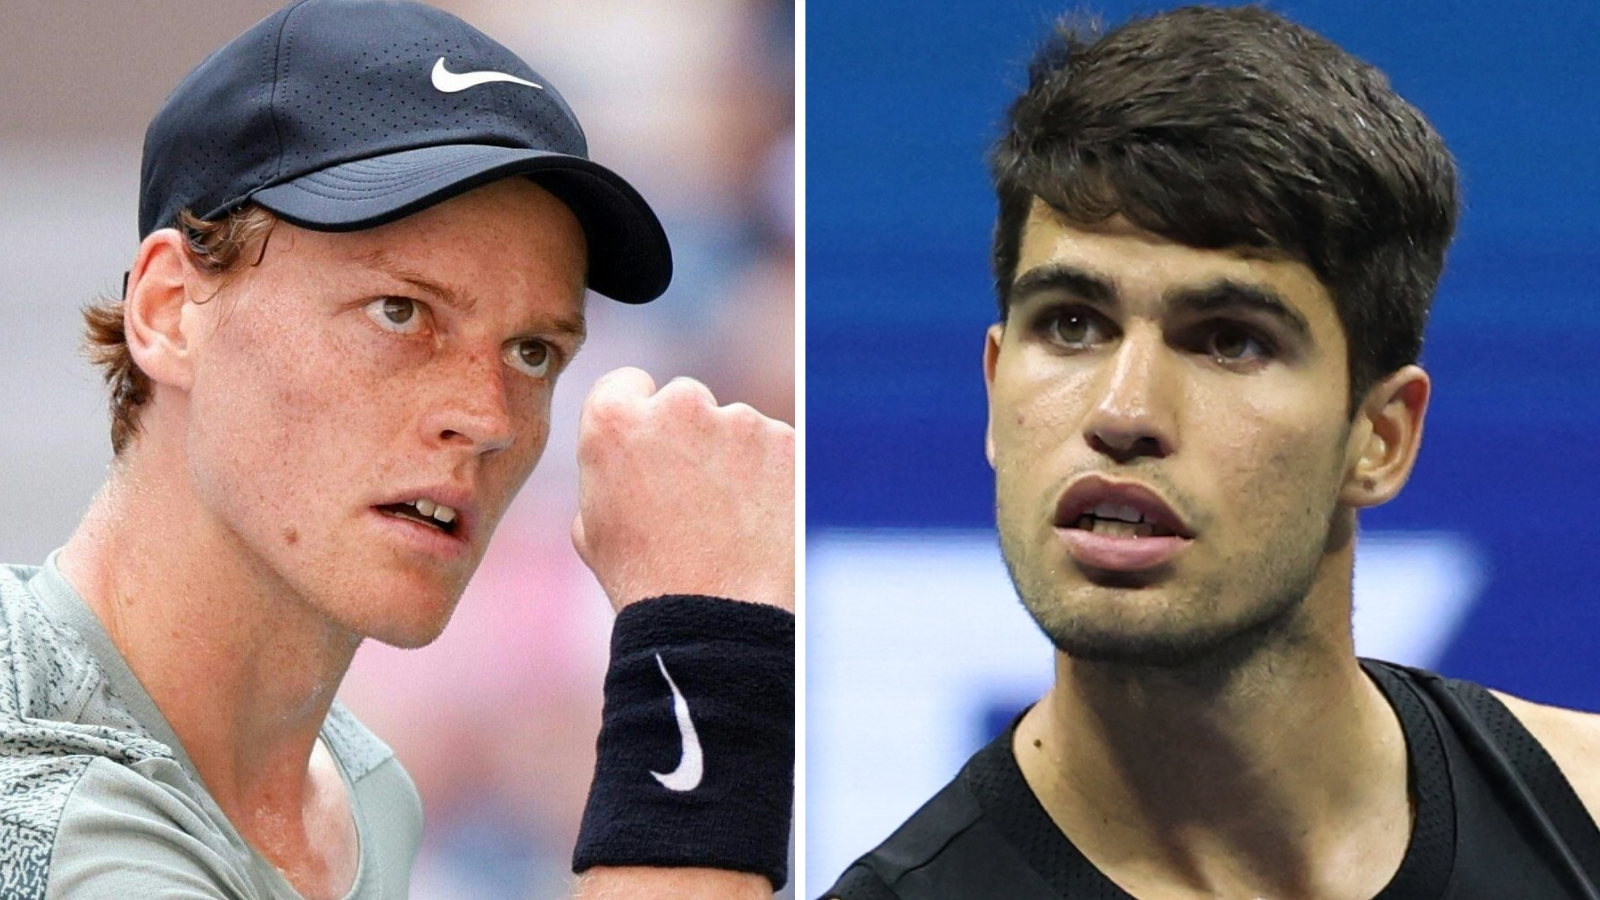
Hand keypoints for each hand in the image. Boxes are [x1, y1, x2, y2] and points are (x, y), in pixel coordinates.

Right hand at [572, 368, 794, 612]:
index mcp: (615, 421)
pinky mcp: (789, 443)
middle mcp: (678, 406)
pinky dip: (774, 476)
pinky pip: (777, 449)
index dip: (636, 416)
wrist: (717, 619)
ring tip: (730, 520)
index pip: (626, 384)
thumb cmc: (645, 581)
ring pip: (737, 426)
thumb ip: (607, 472)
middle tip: (693, 494)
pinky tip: (761, 521)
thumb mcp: (591, 526)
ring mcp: (740, 420)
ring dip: (735, 457)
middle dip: (690, 435)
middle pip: (686, 400)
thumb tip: (626, 461)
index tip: (649, 448)